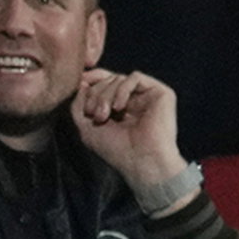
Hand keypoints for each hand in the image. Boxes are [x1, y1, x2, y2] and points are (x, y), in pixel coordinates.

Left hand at [70, 69, 187, 194]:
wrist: (141, 161)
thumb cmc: (115, 150)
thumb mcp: (86, 127)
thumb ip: (79, 104)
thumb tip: (81, 82)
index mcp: (118, 106)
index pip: (103, 82)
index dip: (90, 81)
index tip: (79, 86)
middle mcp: (134, 99)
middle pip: (108, 79)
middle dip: (95, 94)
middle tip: (94, 115)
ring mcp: (147, 95)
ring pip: (119, 78)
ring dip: (105, 95)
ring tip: (104, 116)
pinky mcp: (160, 93)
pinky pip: (135, 77)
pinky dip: (122, 90)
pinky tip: (119, 107)